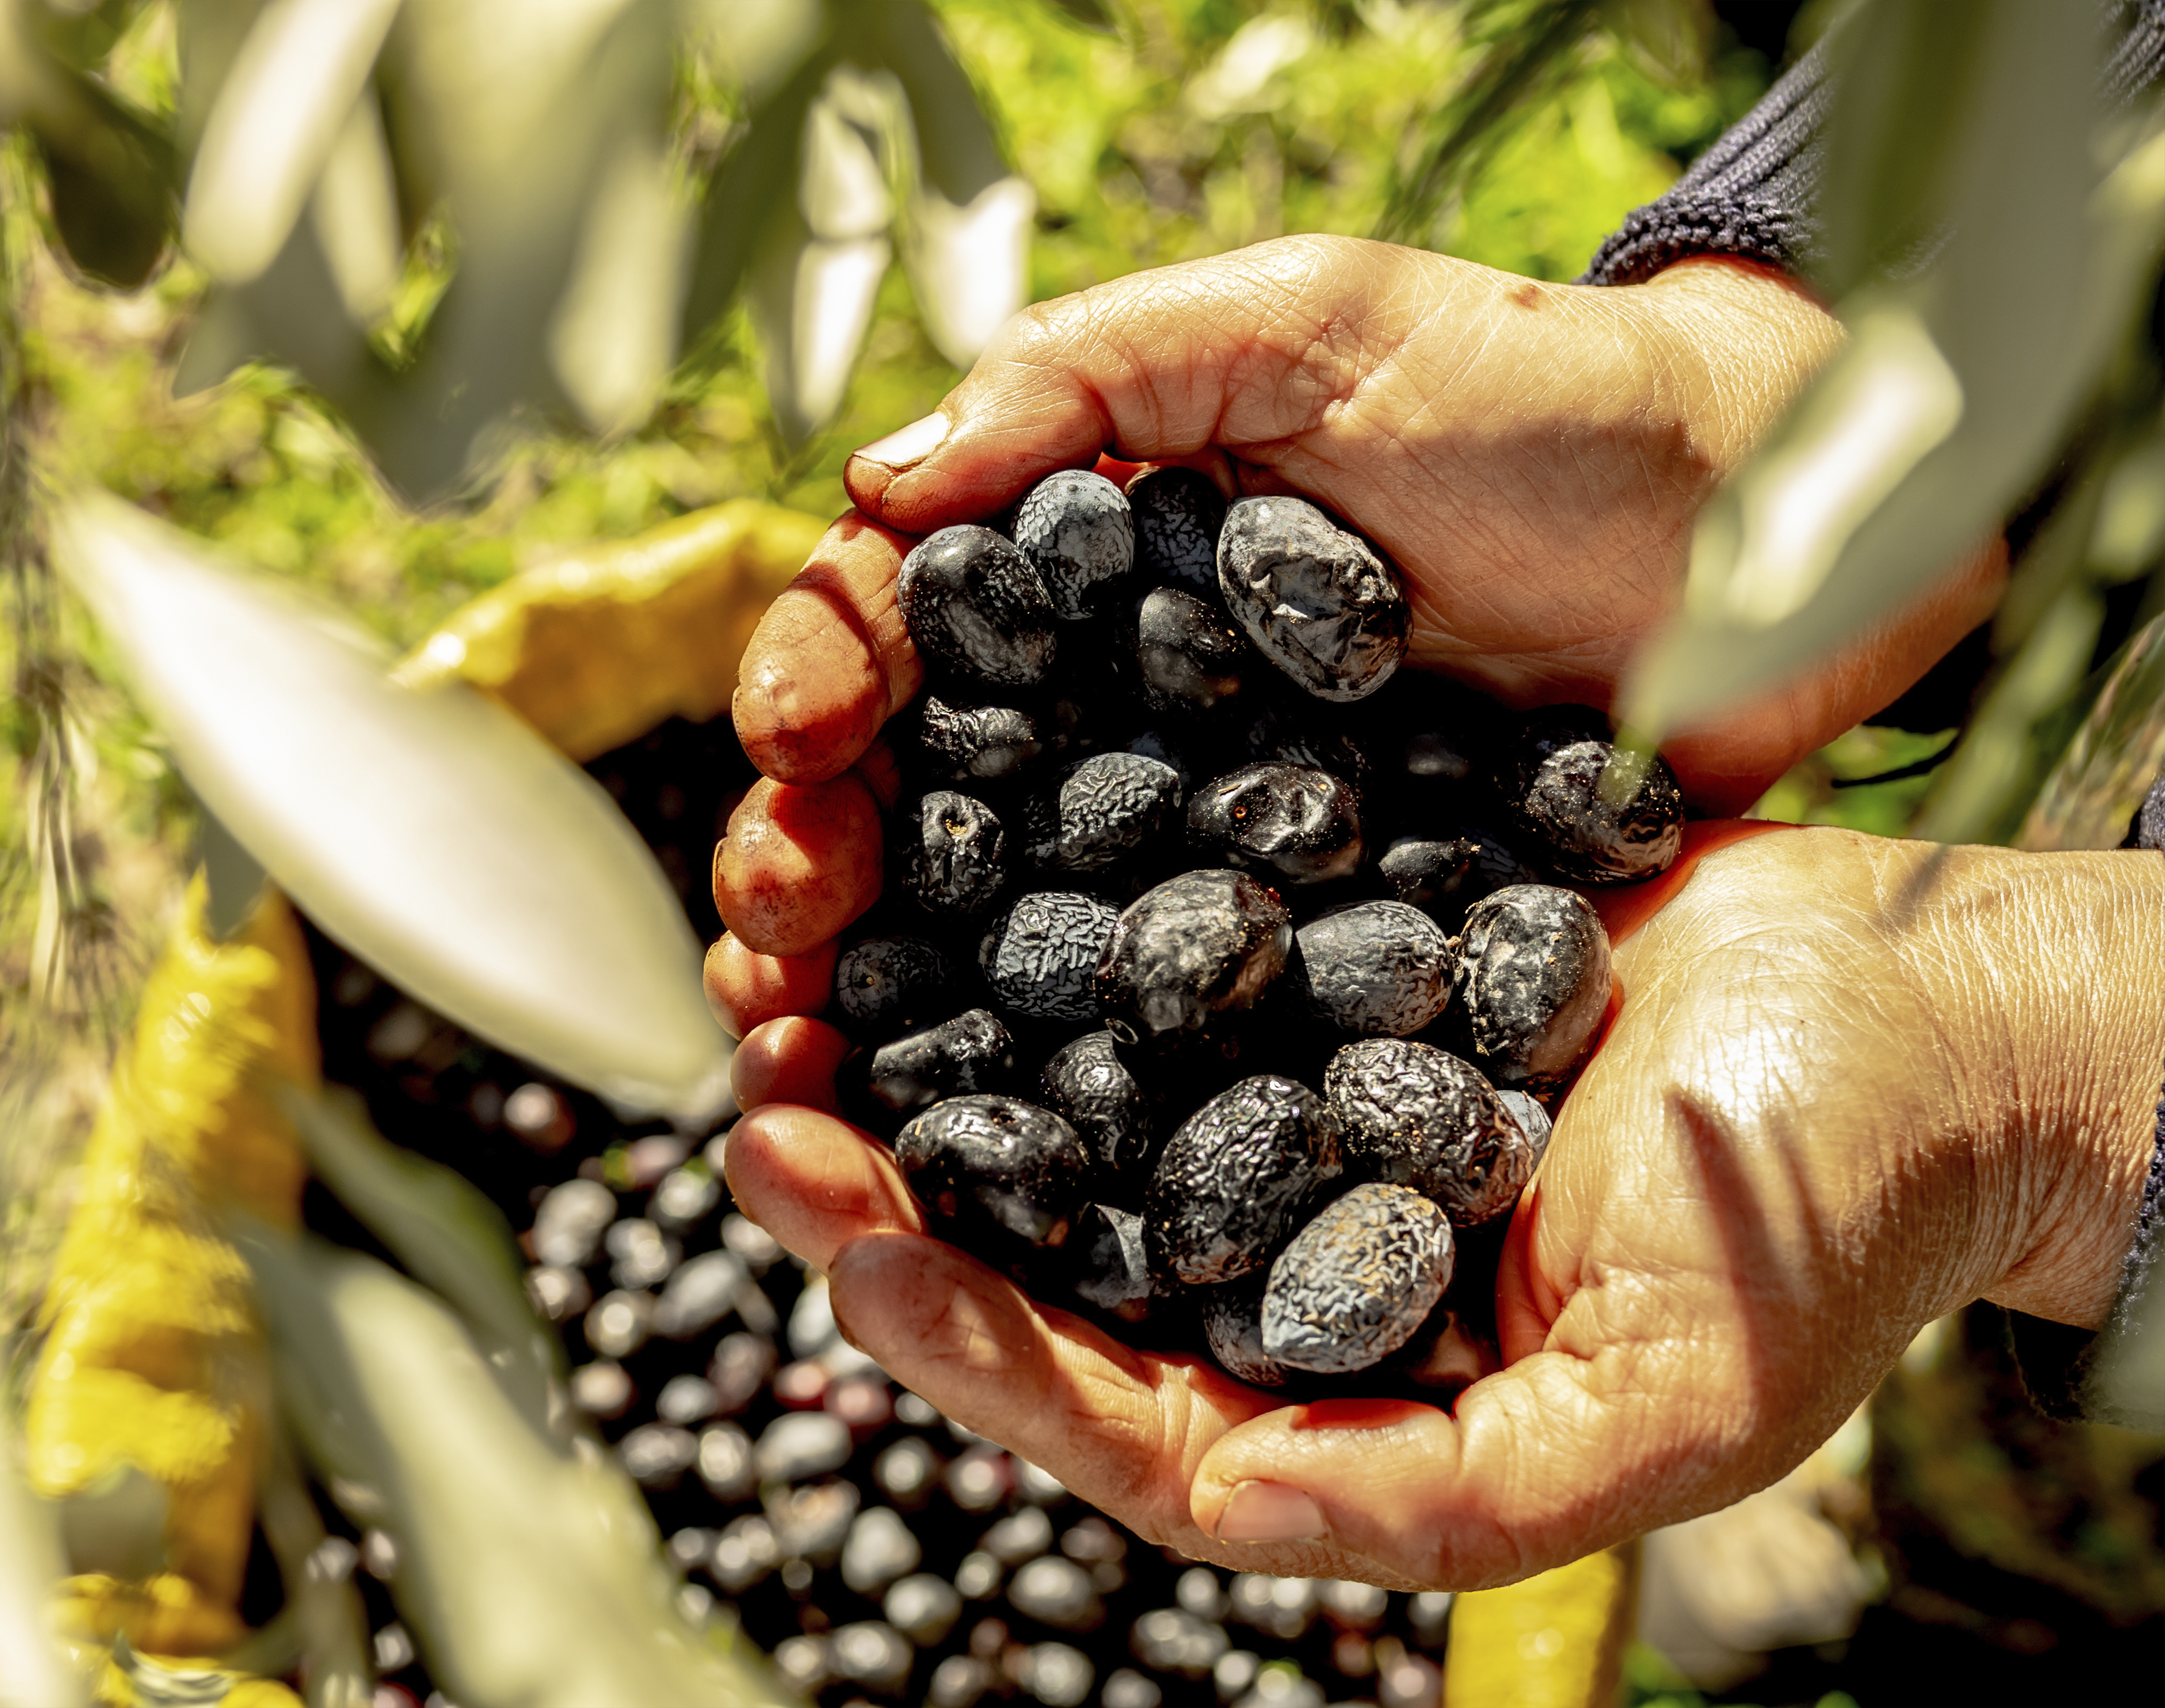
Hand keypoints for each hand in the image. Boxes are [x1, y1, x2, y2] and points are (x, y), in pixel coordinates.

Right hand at [714, 241, 2010, 966]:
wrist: (1762, 537)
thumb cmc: (1536, 395)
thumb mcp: (1307, 325)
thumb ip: (1094, 375)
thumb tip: (881, 485)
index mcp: (1084, 572)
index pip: (903, 638)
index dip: (819, 690)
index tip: (792, 745)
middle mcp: (1118, 723)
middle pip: (917, 810)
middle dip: (813, 875)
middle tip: (769, 945)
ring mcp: (1205, 851)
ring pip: (1004, 939)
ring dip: (891, 1012)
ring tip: (812, 1076)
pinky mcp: (1305, 957)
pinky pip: (1162, 1032)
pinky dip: (1064, 1090)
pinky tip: (987, 1153)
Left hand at [720, 826, 2163, 1588]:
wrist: (1928, 1022)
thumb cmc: (1828, 1227)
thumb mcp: (1659, 1406)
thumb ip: (1438, 1492)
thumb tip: (1220, 1509)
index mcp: (1331, 1376)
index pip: (1095, 1389)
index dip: (959, 1338)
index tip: (840, 1244)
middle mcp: (1281, 1231)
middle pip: (1038, 1231)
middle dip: (883, 1176)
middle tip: (757, 1095)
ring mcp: (1291, 1082)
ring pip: (1062, 1071)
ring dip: (923, 1020)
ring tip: (798, 955)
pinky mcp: (1320, 941)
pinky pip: (1151, 921)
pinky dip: (1042, 886)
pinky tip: (947, 827)